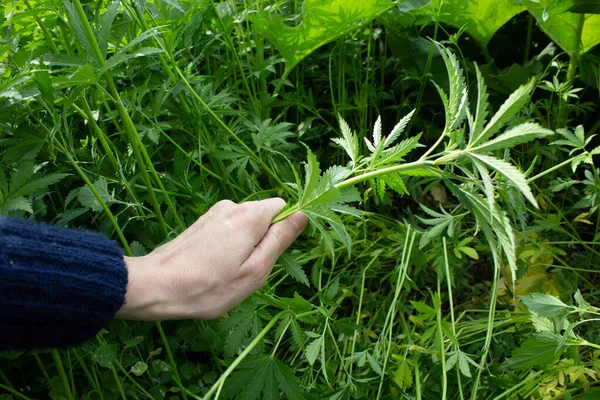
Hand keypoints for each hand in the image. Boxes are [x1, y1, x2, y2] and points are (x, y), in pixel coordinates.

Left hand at [116, 198, 306, 319]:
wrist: (157, 286)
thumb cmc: (211, 286)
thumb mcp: (256, 270)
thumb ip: (280, 239)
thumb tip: (302, 215)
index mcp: (250, 215)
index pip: (283, 208)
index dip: (283, 231)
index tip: (271, 256)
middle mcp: (232, 206)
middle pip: (263, 216)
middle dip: (262, 241)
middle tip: (247, 271)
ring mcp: (213, 213)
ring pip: (245, 225)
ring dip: (244, 247)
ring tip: (226, 273)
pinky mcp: (201, 223)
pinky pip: (227, 230)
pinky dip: (227, 247)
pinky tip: (213, 268)